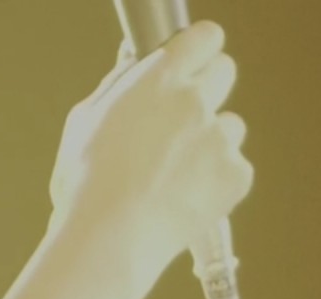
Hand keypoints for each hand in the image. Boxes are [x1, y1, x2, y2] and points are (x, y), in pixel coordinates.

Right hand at [48, 21, 252, 273]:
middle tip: (182, 125)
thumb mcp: (84, 123)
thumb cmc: (87, 187)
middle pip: (225, 72)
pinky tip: (185, 199)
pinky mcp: (236, 176)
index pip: (203, 37)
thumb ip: (117, 86)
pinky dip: (217, 183)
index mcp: (158, 78)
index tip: (192, 65)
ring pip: (230, 127)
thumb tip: (134, 64)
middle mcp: (195, 100)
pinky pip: (236, 169)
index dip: (197, 52)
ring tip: (175, 177)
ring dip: (211, 144)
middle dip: (208, 92)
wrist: (109, 239)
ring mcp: (219, 139)